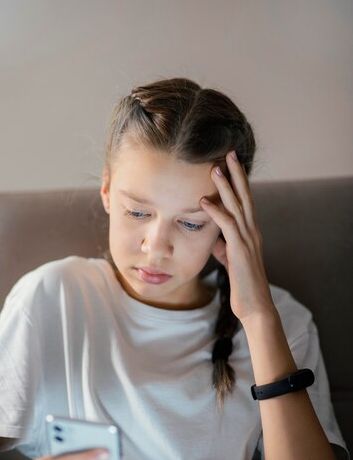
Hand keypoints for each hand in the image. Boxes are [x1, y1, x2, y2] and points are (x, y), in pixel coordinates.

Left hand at [200, 151, 274, 323]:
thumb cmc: (243, 285)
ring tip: (215, 169)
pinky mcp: (240, 251)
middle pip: (245, 197)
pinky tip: (204, 201)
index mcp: (250, 233)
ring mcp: (248, 240)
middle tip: (229, 153)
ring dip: (225, 187)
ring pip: (237, 207)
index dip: (238, 182)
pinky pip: (228, 227)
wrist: (255, 306)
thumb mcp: (231, 260)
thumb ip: (224, 246)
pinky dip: (216, 212)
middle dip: (236, 174)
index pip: (245, 201)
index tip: (230, 164)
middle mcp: (252, 232)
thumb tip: (214, 237)